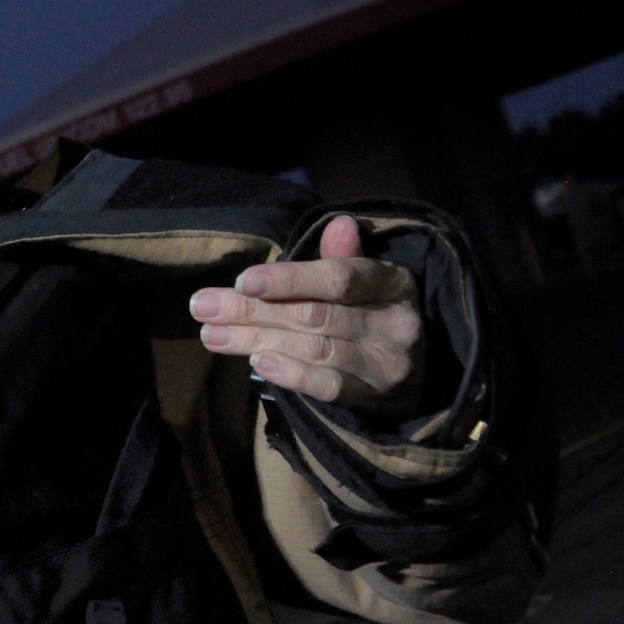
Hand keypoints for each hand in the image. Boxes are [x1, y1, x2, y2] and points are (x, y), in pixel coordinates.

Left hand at [191, 214, 424, 419]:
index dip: (289, 279)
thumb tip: (338, 224)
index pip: (337, 279)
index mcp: (392, 283)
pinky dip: (290, 375)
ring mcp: (387, 364)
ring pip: (313, 349)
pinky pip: (328, 387)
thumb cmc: (374, 313)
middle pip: (313, 315)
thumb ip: (342, 257)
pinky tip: (257, 363)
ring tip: (211, 335)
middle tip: (202, 306)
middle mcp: (395, 323)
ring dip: (256, 341)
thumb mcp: (366, 280)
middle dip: (251, 310)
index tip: (242, 280)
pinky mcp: (375, 399)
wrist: (421, 375)